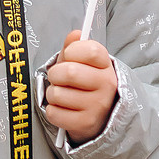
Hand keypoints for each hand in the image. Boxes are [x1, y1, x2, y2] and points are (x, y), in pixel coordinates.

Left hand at [44, 30, 116, 144]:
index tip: (68, 55)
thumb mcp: (82, 62)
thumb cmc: (85, 84)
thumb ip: (75, 46)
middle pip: (70, 72)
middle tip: (57, 78)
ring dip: (52, 94)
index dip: (73, 50)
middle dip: (55, 74)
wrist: (99, 116)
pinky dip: (52, 111)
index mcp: (106, 65)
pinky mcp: (86, 123)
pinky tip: (63, 109)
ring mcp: (97, 106)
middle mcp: (106, 85)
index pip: (91, 50)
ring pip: (58, 94)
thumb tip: (75, 35)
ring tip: (61, 95)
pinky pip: (54, 113)